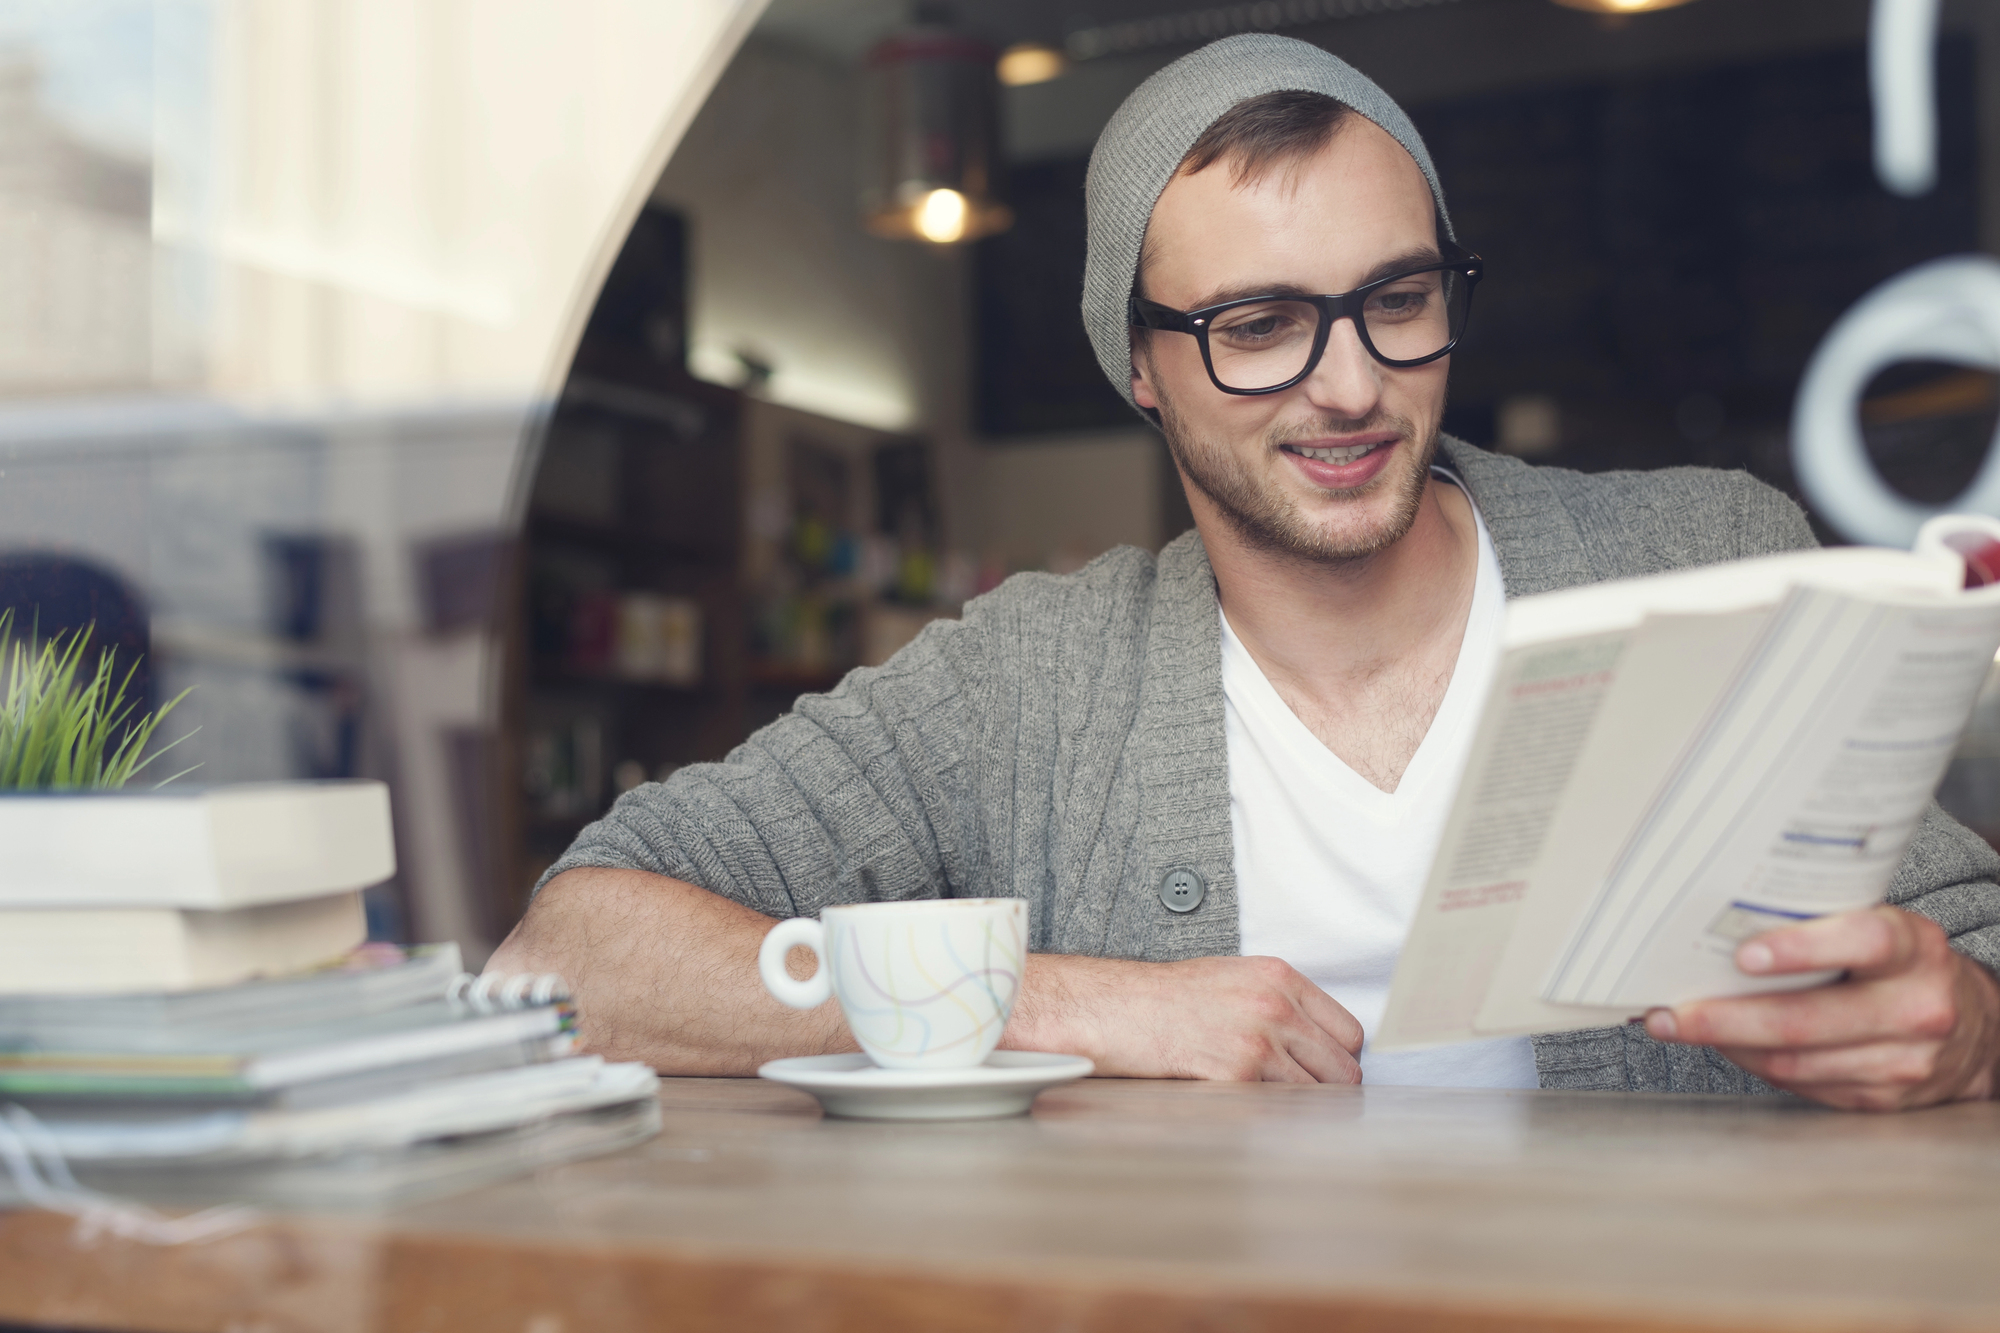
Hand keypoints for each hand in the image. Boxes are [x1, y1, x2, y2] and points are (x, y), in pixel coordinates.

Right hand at [1006, 954, 1363, 1082]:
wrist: (1111, 1008)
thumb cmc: (1162, 997)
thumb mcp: (1230, 978)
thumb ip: (1277, 1002)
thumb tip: (1314, 1043)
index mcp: (1279, 977)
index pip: (1349, 1032)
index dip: (1335, 1058)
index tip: (1318, 1070)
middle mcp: (1275, 1005)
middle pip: (1343, 1069)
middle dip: (1324, 1089)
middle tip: (1291, 1096)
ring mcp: (1258, 1041)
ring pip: (1318, 1096)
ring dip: (1296, 1107)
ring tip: (1264, 1102)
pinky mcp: (1235, 1075)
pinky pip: (1280, 1111)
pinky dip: (1267, 1117)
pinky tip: (1242, 1107)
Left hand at [1643, 905, 1999, 1110]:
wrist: (1974, 1029)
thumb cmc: (1901, 967)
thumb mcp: (1879, 929)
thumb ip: (1822, 925)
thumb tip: (1720, 927)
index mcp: (1914, 948)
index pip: (1863, 941)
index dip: (1801, 948)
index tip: (1745, 955)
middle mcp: (1916, 1007)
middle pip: (1808, 1020)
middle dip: (1726, 1018)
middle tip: (1671, 1012)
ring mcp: (1903, 1061)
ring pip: (1796, 1061)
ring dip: (1727, 1045)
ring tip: (1677, 1026)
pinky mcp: (1883, 1099)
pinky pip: (1802, 1084)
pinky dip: (1754, 1064)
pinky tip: (1724, 1045)